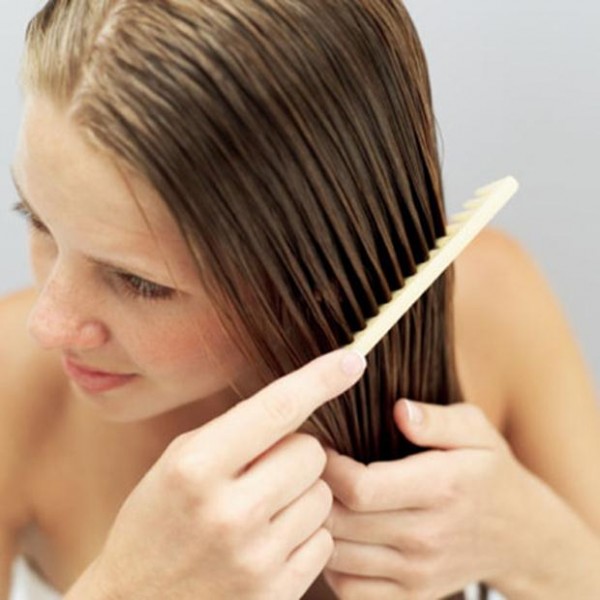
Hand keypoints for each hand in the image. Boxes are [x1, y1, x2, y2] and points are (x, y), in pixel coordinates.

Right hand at [66, 349, 366, 599]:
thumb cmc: (157, 522)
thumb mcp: (178, 463)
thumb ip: (235, 433)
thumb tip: (302, 401)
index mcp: (195, 466)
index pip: (276, 408)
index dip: (320, 379)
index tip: (352, 359)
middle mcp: (228, 511)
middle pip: (312, 452)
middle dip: (296, 453)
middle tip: (265, 470)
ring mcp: (255, 557)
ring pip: (324, 495)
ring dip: (302, 494)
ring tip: (263, 511)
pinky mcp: (276, 593)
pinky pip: (324, 540)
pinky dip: (304, 535)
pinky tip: (269, 543)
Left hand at [322, 400, 539, 599]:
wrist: (522, 538)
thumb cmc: (489, 473)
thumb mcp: (476, 431)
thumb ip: (437, 420)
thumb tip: (399, 410)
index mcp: (439, 489)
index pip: (360, 488)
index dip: (329, 467)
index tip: (322, 448)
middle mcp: (426, 537)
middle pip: (341, 523)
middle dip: (314, 494)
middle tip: (309, 472)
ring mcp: (418, 574)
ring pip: (338, 558)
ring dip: (317, 527)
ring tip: (317, 500)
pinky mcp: (411, 596)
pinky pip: (350, 589)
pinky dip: (331, 564)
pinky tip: (336, 534)